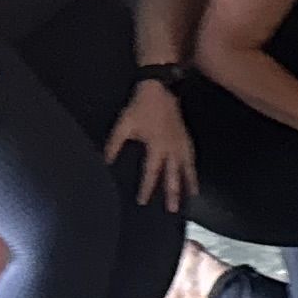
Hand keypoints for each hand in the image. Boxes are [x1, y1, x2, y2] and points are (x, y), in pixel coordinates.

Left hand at [103, 81, 194, 208]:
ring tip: (192, 196)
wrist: (159, 87)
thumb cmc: (140, 107)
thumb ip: (114, 146)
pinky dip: (193, 167)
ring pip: (187, 166)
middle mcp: (171, 148)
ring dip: (188, 182)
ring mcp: (181, 142)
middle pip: (173, 174)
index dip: (146, 187)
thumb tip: (104, 163)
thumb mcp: (123, 126)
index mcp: (156, 146)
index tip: (143, 201)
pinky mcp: (186, 136)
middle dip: (172, 192)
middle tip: (173, 209)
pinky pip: (192, 156)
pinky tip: (193, 173)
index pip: (151, 172)